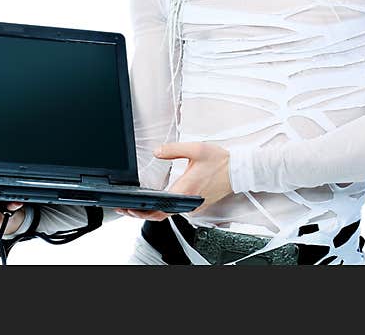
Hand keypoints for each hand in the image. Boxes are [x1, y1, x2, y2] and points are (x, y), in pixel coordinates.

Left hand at [114, 142, 232, 220]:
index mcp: (186, 190)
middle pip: (160, 215)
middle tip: (125, 208)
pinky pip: (176, 210)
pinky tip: (155, 202)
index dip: (142, 211)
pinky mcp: (197, 204)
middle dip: (141, 213)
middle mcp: (189, 202)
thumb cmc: (222, 162)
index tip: (129, 208)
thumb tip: (157, 151)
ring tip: (135, 206)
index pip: (159, 209)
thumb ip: (173, 149)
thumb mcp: (196, 149)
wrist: (240, 170)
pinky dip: (163, 209)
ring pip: (168, 214)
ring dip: (151, 211)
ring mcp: (193, 205)